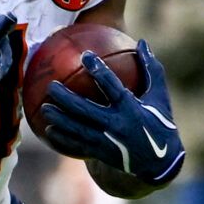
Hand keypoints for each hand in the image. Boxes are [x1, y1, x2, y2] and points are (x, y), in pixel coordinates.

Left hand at [38, 41, 185, 186]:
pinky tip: (48, 131)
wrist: (160, 161)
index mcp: (131, 108)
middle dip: (66, 98)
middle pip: (85, 110)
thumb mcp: (159, 96)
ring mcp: (107, 142)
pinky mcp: (101, 154)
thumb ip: (151, 69)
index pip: (112, 86)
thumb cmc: (159, 122)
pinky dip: (62, 139)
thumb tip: (142, 41)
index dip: (98, 70)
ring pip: (77, 129)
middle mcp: (117, 125)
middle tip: (51, 86)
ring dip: (59, 119)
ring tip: (44, 108)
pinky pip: (77, 146)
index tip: (85, 55)